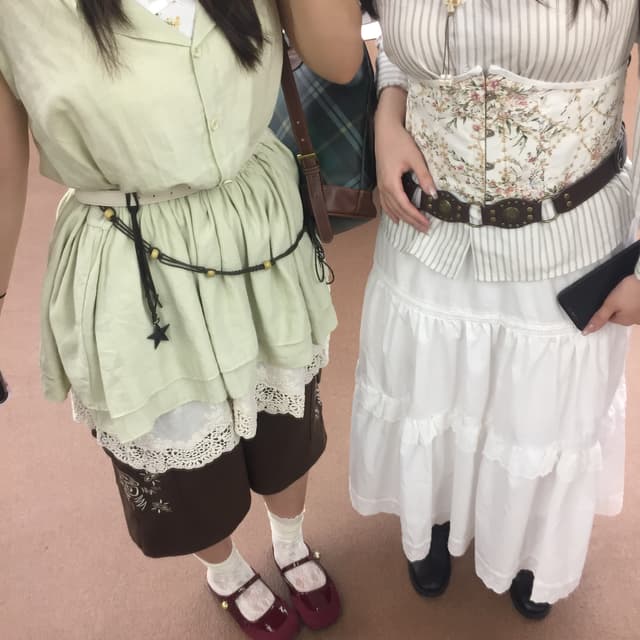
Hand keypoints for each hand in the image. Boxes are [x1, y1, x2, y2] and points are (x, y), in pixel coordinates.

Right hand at [375, 107, 435, 233]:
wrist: (385, 130)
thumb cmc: (400, 141)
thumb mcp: (415, 158)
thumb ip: (424, 176)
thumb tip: (433, 194)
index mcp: (391, 183)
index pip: (405, 206)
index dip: (416, 217)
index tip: (427, 224)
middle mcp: (384, 187)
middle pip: (398, 210)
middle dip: (411, 221)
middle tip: (424, 230)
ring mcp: (381, 185)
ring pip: (390, 208)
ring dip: (402, 219)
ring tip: (413, 227)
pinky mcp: (381, 182)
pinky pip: (385, 203)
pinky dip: (391, 213)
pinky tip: (396, 218)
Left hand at [583, 275, 639, 333]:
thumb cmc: (629, 291)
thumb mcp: (610, 304)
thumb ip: (599, 318)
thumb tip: (587, 332)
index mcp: (625, 322)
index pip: (609, 318)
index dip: (606, 308)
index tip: (608, 299)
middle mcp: (636, 320)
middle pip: (619, 314)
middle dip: (616, 305)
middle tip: (617, 294)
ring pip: (628, 308)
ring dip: (625, 301)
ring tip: (625, 292)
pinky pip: (635, 303)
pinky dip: (632, 298)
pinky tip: (631, 292)